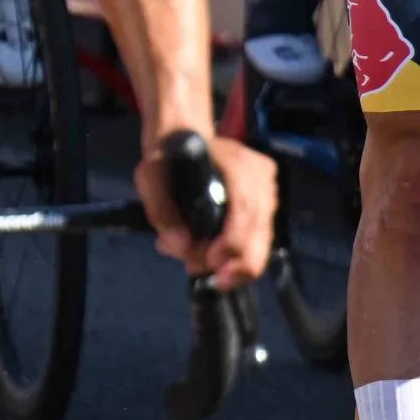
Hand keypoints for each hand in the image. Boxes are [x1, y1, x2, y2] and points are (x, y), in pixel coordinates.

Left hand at [141, 130, 276, 285]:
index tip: (211, 262)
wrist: (183, 140)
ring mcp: (269, 191)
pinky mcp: (268, 205)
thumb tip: (181, 246)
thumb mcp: (150, 178)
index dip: (232, 240)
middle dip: (236, 263)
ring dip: (235, 262)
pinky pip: (260, 240)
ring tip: (200, 262)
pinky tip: (215, 258)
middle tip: (211, 279)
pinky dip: (239, 256)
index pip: (245, 206)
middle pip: (260, 230)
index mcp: (236, 162)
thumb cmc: (168, 159)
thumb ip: (161, 211)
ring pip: (263, 240)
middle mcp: (261, 176)